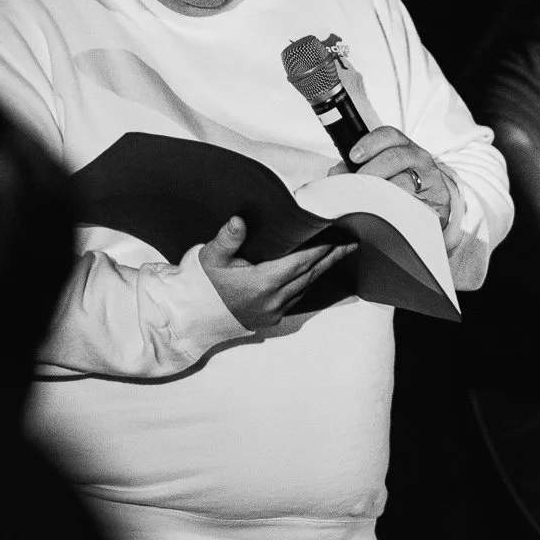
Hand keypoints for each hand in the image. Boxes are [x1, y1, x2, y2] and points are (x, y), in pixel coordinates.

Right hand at [197, 216, 355, 329]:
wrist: (189, 319)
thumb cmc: (200, 285)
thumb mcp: (209, 257)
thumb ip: (228, 238)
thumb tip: (239, 220)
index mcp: (263, 283)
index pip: (302, 261)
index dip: (322, 247)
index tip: (339, 234)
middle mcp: (273, 300)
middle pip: (310, 274)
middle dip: (331, 257)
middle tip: (351, 243)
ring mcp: (273, 312)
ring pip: (306, 287)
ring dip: (321, 270)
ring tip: (337, 254)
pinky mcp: (269, 318)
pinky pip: (296, 298)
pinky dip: (308, 283)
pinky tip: (311, 274)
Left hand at [348, 126, 453, 228]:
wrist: (433, 203)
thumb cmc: (403, 184)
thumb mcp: (383, 170)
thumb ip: (358, 168)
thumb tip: (337, 172)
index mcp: (403, 146)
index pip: (389, 135)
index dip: (370, 143)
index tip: (354, 156)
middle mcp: (418, 157)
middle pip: (394, 157)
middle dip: (372, 170)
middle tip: (358, 182)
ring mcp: (429, 177)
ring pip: (404, 181)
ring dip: (382, 190)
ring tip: (369, 199)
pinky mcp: (437, 197)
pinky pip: (415, 202)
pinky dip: (397, 206)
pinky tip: (387, 210)